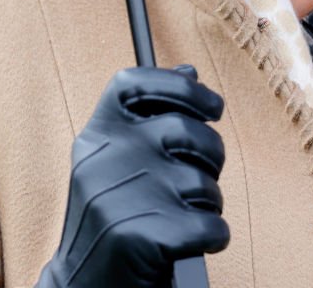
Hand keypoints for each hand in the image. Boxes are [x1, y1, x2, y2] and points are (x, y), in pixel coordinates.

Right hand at [36, 65, 228, 287]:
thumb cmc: (116, 217)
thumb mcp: (120, 161)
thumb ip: (151, 115)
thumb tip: (189, 71)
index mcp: (97, 135)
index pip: (135, 82)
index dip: (181, 87)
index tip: (211, 106)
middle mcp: (104, 159)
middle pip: (187, 130)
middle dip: (211, 154)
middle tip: (203, 174)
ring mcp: (120, 197)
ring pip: (203, 181)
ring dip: (209, 202)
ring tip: (186, 215)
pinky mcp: (141, 237)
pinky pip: (210, 225)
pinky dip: (215, 236)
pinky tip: (195, 241)